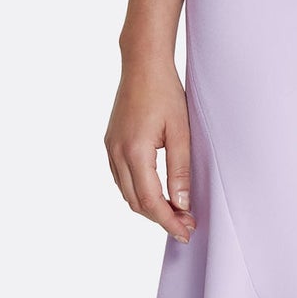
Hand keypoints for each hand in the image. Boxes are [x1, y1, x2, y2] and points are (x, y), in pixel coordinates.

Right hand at [105, 57, 195, 242]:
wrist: (142, 65)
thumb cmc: (165, 93)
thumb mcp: (181, 132)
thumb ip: (180, 170)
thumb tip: (181, 204)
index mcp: (135, 151)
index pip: (150, 200)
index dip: (169, 221)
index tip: (186, 232)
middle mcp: (117, 152)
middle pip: (135, 202)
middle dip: (161, 218)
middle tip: (186, 225)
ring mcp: (110, 148)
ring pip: (126, 192)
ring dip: (149, 207)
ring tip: (176, 212)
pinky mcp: (110, 143)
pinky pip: (121, 178)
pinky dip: (138, 191)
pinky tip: (157, 193)